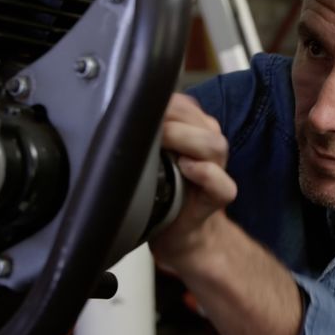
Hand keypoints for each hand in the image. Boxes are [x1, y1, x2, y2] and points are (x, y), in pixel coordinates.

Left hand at [150, 93, 236, 270]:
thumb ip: (143, 133)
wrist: (180, 233)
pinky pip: (222, 184)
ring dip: (186, 140)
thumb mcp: (149, 156)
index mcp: (195, 130)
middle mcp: (209, 146)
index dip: (162, 102)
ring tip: (162, 142)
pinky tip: (186, 168)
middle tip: (142, 125)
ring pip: (214, 146)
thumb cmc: (162, 190)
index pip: (184, 104)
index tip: (134, 106)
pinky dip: (206, 174)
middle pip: (201, 121)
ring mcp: (218, 170)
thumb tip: (112, 113)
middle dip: (171, 118)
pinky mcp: (218, 198)